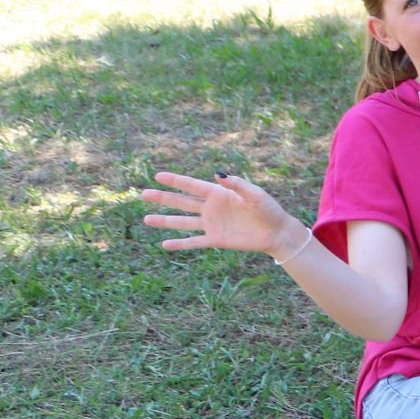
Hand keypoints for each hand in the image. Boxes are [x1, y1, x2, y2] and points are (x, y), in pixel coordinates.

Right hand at [139, 171, 306, 257]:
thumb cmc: (269, 210)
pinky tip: (164, 244)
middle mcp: (211, 208)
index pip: (192, 186)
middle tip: (143, 194)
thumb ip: (237, 184)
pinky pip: (194, 242)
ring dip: (165, 221)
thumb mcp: (255, 194)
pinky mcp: (215, 240)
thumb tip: (218, 174)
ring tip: (147, 218)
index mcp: (219, 194)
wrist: (276, 232)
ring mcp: (211, 224)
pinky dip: (180, 244)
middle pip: (182, 202)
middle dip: (163, 198)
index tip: (158, 176)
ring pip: (183, 222)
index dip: (175, 181)